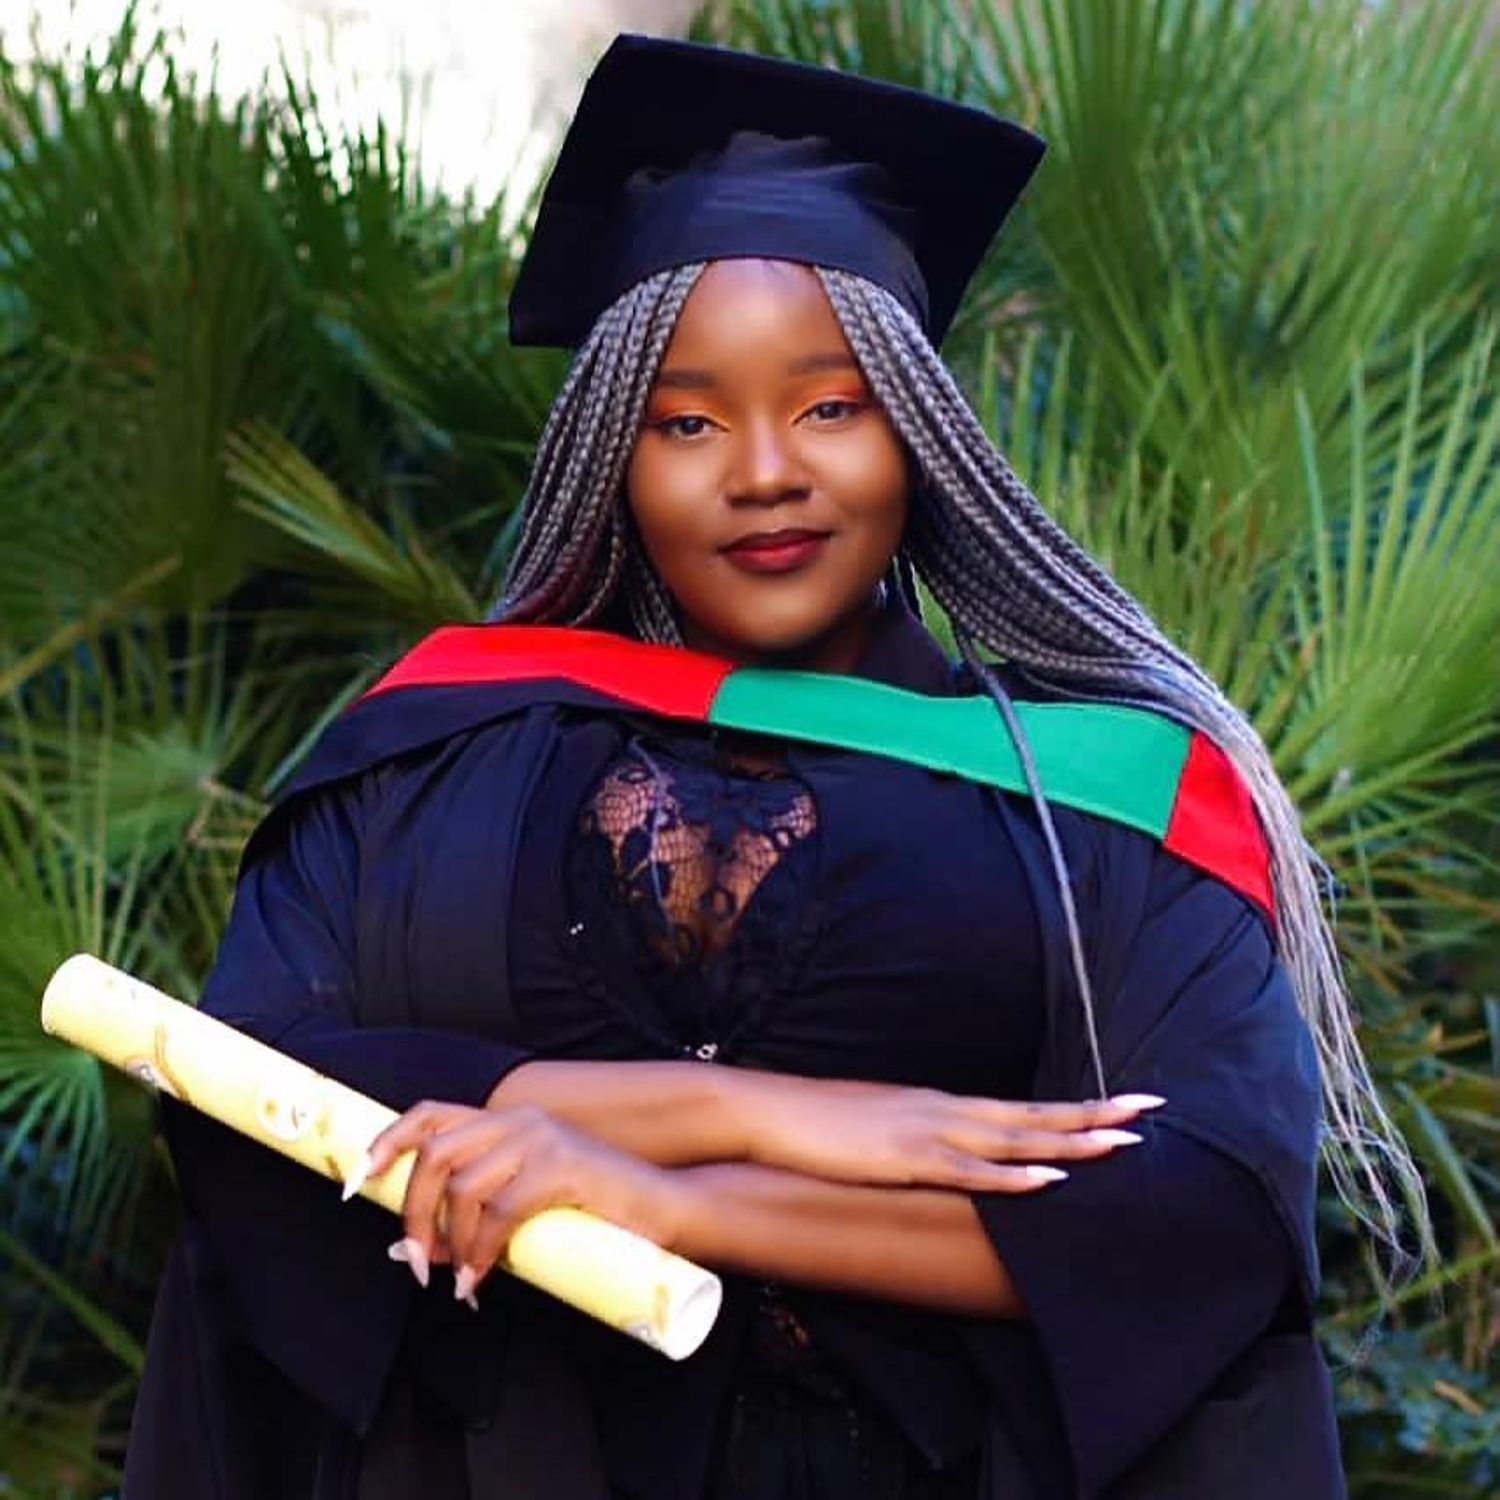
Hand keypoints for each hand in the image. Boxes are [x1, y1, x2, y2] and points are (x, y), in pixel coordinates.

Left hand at [365, 1101, 684, 1300]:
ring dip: (449, 1241)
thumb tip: (426, 1245)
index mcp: (509, 1122)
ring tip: (457, 1277)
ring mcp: (542, 1140)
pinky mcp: (562, 1169)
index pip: (432, 1114)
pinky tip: (479, 1278)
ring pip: (463, 1187)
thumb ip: (486, 1208)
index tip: (361, 1182)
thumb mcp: (533, 1196)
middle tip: (418, 1260)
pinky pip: (500, 1212)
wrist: (664, 1207)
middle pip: (436, 1154)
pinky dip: (481, 1251)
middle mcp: (521, 1121)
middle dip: (414, 1213)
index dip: (388, 1142)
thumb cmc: (598, 1210)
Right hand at [740, 1077, 1163, 1191]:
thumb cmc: (821, 1121)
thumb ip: (923, 1134)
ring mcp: (926, 1133)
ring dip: (1068, 1143)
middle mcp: (944, 1110)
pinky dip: (1011, 1177)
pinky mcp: (903, 1160)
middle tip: (1150, 1111)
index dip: (1077, 1106)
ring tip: (1121, 1145)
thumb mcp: (883, 1123)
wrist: (768, 1110)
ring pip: (1012, 1139)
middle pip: (1032, 1116)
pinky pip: (967, 1173)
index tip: (1127, 1101)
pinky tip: (1046, 1181)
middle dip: (1093, 1115)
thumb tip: (955, 1150)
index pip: (1023, 1106)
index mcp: (942, 1104)